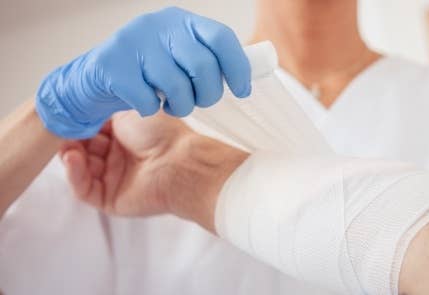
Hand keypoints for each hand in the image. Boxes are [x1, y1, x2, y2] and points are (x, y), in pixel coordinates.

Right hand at [37, 6, 250, 138]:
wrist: (94, 80)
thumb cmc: (147, 71)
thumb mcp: (180, 57)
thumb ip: (209, 61)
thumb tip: (246, 79)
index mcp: (181, 20)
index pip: (221, 37)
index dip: (237, 67)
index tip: (242, 90)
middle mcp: (157, 25)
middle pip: (203, 65)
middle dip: (208, 94)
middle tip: (200, 101)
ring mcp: (132, 43)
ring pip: (177, 86)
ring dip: (181, 106)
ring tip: (173, 104)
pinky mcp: (112, 66)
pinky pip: (148, 101)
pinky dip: (152, 109)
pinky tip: (146, 103)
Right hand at [60, 111, 246, 231]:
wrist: (182, 163)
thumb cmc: (164, 135)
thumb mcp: (130, 112)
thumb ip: (105, 111)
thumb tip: (86, 109)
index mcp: (127, 136)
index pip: (92, 132)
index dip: (79, 125)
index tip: (68, 116)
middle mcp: (120, 158)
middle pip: (83, 151)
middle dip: (71, 141)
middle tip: (63, 131)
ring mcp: (115, 180)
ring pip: (81, 170)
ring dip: (70, 157)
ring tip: (69, 145)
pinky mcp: (111, 200)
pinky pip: (84, 190)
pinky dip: (75, 174)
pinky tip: (73, 159)